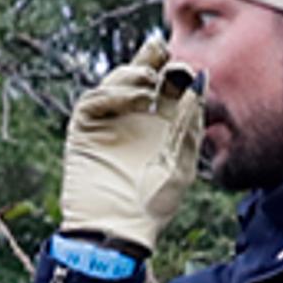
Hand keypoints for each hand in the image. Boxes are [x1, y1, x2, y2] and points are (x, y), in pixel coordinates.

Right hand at [60, 35, 202, 255]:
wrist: (117, 230)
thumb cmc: (154, 204)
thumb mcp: (183, 162)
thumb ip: (189, 123)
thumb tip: (197, 81)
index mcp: (163, 122)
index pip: (169, 83)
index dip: (176, 70)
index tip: (187, 68)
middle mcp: (135, 117)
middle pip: (141, 73)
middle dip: (150, 58)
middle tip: (161, 52)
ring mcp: (109, 122)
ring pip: (117, 81)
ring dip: (133, 74)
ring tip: (149, 82)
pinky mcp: (85, 130)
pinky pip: (95, 100)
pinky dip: (115, 94)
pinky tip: (135, 101)